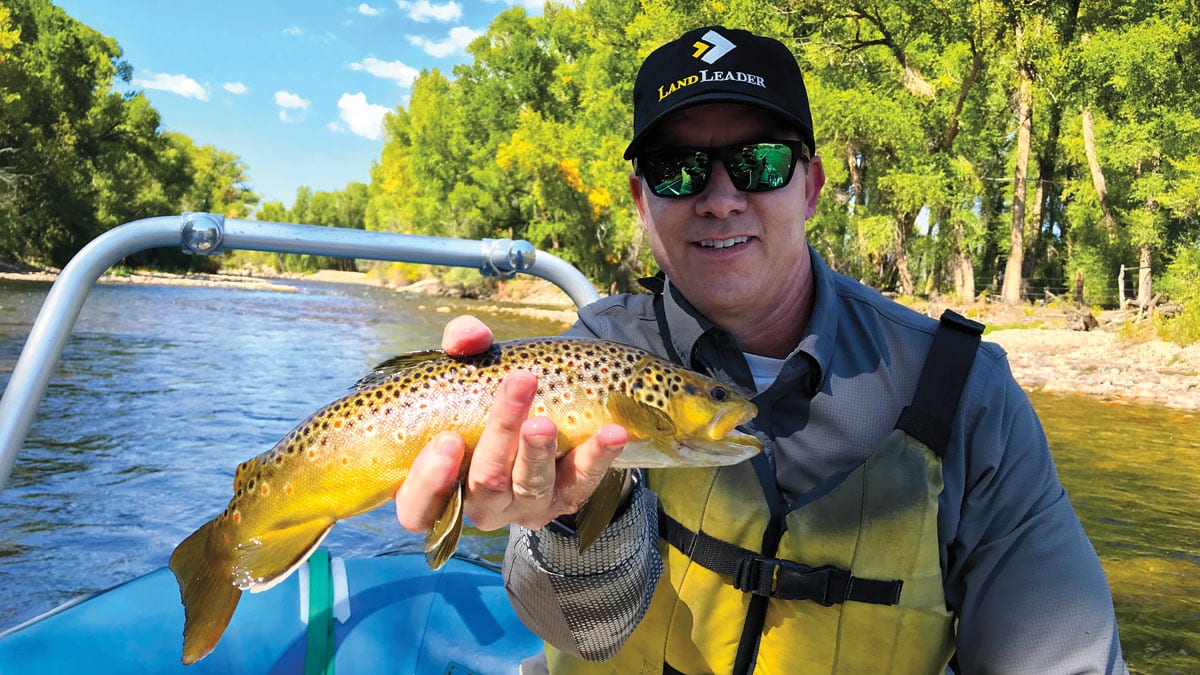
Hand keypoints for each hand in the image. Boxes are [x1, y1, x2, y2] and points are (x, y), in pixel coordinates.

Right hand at [395, 315, 628, 533]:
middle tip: (518, 386)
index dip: (429, 482)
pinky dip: (596, 457)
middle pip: (484, 483)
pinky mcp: (563, 500)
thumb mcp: (467, 367)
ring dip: (538, 451)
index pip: (418, 507)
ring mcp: (524, 507)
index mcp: (439, 485)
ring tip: (545, 422)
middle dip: (499, 434)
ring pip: (531, 486)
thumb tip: (470, 337)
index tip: (449, 440)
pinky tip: (610, 433)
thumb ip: (462, 344)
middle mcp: (480, 504)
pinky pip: (581, 483)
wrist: (541, 406)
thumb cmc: (485, 394)